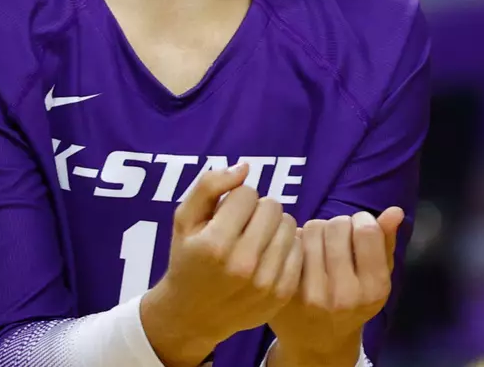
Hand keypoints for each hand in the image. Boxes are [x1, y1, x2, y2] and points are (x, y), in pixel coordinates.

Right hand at [141, 162, 301, 366]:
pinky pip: (299, 250)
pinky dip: (285, 247)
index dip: (236, 198)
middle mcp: (242, 264)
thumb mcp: (184, 220)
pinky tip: (267, 255)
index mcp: (215, 244)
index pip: (247, 193)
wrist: (193, 315)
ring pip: (289, 225)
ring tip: (255, 238)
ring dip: (274, 226)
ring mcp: (265, 282)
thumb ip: (209, 186)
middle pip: (272, 207)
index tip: (226, 215)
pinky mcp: (281, 294)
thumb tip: (245, 167)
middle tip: (242, 225)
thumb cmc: (187, 259)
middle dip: (257, 209)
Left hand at [269, 207, 403, 364]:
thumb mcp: (377, 277)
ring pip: (312, 229)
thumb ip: (386, 242)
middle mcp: (344, 295)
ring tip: (322, 246)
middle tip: (338, 240)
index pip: (365, 230)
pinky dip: (298, 241)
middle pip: (336, 226)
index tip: (359, 229)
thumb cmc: (353, 302)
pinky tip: (303, 255)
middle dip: (339, 225)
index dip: (362, 220)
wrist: (319, 341)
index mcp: (374, 290)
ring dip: (318, 230)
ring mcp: (312, 295)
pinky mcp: (287, 290)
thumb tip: (395, 211)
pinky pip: (292, 242)